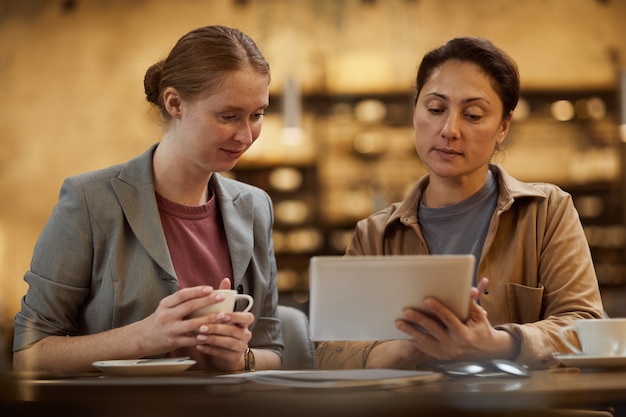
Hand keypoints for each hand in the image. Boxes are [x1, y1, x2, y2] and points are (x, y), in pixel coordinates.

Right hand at [136, 285, 230, 353]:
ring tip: (221, 316)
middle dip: (207, 301)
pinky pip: (191, 339)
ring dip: (208, 319)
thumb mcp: (166, 307)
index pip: (182, 294)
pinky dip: (203, 336)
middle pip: (189, 306)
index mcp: (165, 304)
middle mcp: (167, 315)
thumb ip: (181, 301)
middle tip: (221, 297)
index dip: (197, 291)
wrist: (142, 338)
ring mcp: (170, 329)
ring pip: (192, 324)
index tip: (210, 288)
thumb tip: (204, 292)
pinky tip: (214, 333)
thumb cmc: (159, 320)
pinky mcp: (173, 342)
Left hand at [195, 278, 254, 371]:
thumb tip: (225, 279)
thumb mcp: (227, 314)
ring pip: (227, 343)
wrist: (229, 353)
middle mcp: (246, 334)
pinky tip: (199, 345)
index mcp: (245, 322)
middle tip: (202, 326)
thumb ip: (226, 298)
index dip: (234, 316)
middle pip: (233, 331)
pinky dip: (209, 349)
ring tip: (198, 335)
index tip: (221, 314)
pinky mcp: (233, 358)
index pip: (247, 317)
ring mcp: (240, 347)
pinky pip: (221, 354)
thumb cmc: (225, 329)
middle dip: (217, 328)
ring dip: (211, 339)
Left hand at [395, 277, 514, 360]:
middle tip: (406, 311)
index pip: (449, 319)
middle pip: (433, 330)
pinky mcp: (441, 356)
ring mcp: (446, 353)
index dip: (438, 309)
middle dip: (419, 319)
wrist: (486, 352)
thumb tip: (466, 289)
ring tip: (398, 323)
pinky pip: (425, 349)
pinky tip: (404, 333)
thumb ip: (470, 304)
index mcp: (464, 334)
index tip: (427, 299)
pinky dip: (414, 340)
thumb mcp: (479, 317)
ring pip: (425, 341)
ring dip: (410, 332)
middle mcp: (454, 345)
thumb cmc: (481, 330)